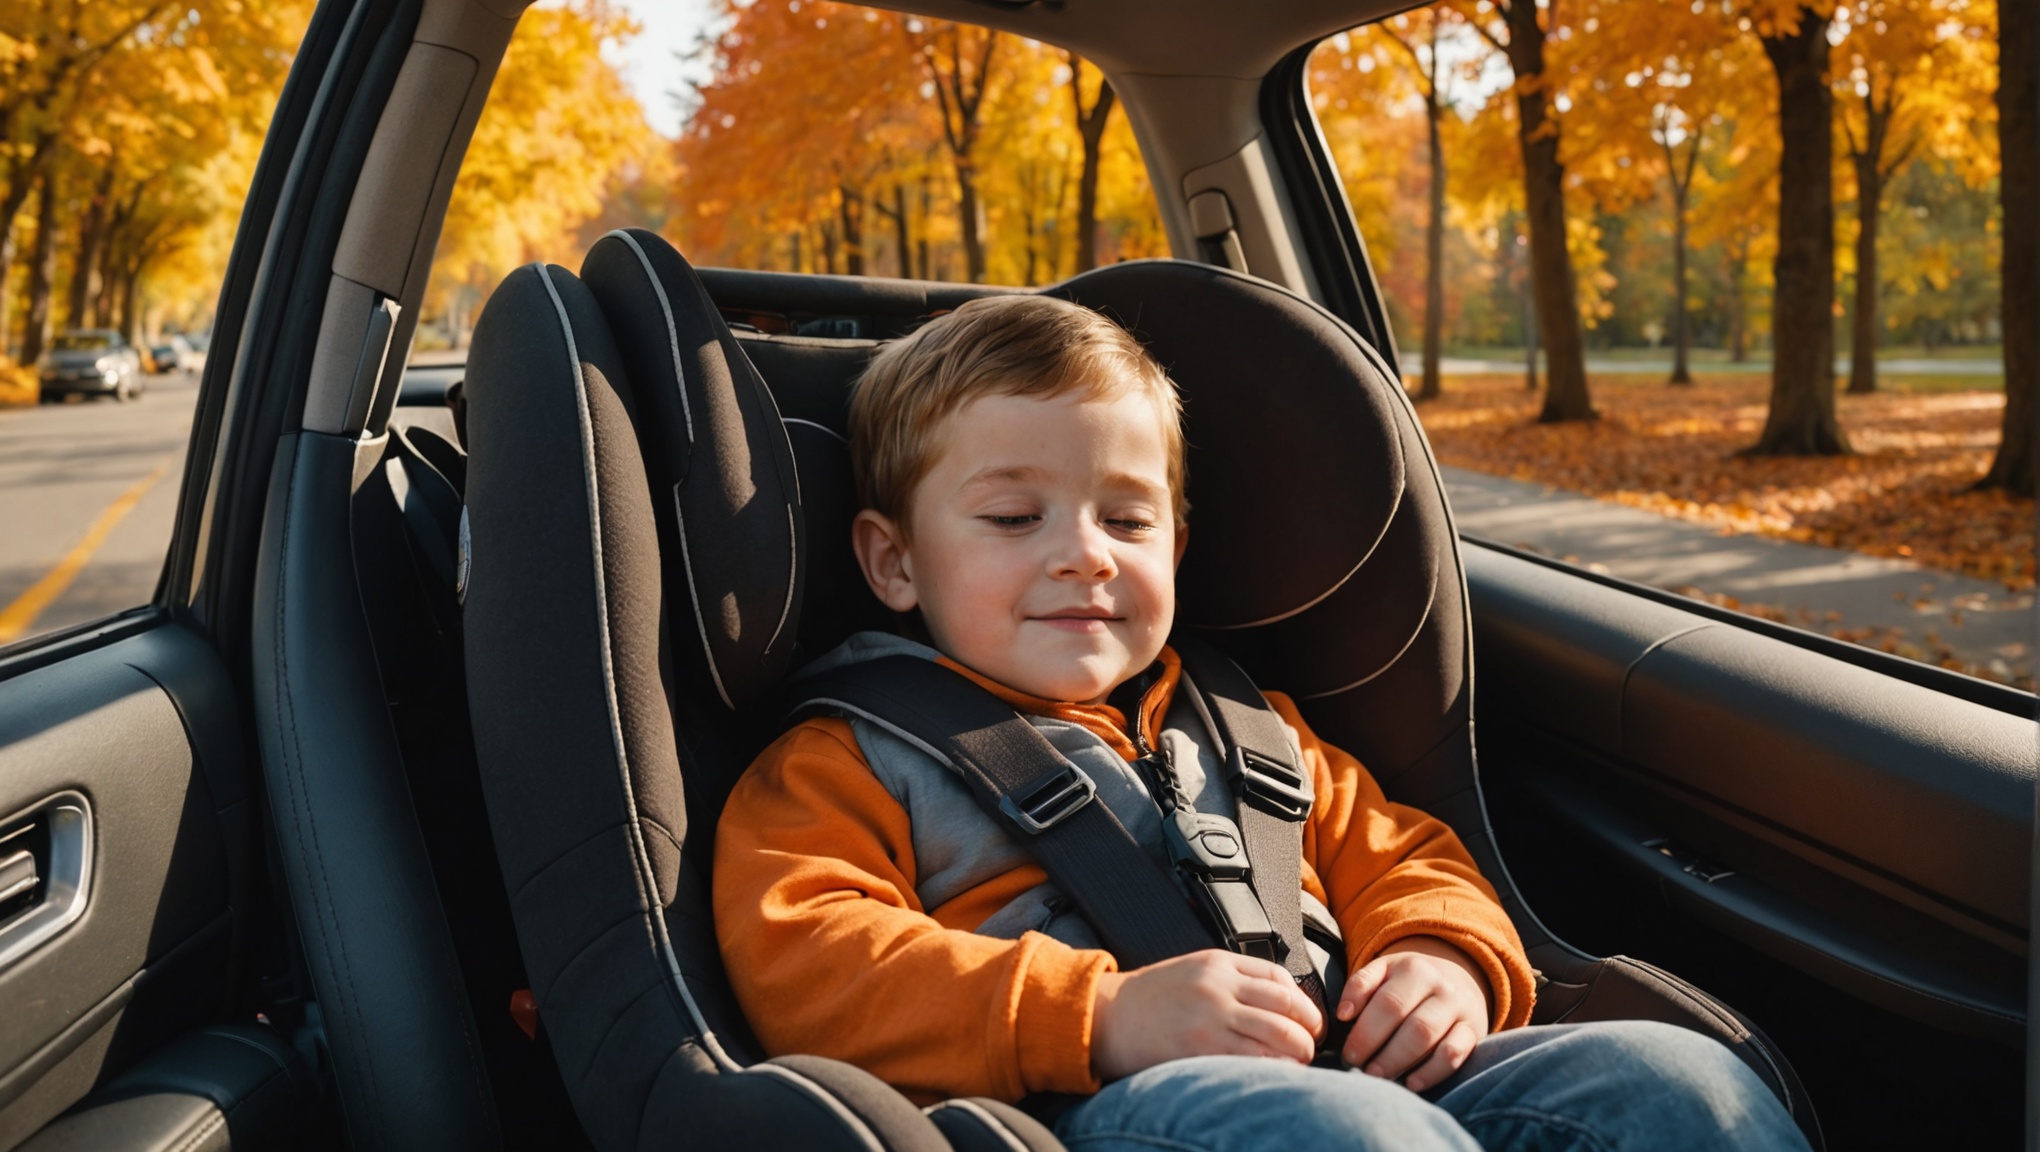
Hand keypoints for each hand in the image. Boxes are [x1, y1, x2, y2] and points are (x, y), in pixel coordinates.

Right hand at [1091, 949, 1323, 1081]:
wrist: (1108, 1016)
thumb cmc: (1150, 998)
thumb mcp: (1193, 969)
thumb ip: (1233, 978)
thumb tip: (1278, 999)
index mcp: (1218, 963)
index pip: (1279, 977)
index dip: (1303, 1002)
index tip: (1308, 1020)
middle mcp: (1218, 987)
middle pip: (1287, 1007)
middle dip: (1309, 1031)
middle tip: (1310, 1046)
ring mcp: (1211, 1019)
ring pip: (1278, 1034)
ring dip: (1298, 1053)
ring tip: (1298, 1064)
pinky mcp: (1201, 1049)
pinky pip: (1253, 1060)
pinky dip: (1273, 1069)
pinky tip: (1276, 1075)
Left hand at [1337, 936, 1491, 1091]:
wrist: (1457, 978)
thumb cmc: (1407, 982)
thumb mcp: (1383, 970)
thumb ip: (1360, 985)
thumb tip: (1343, 1013)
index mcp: (1414, 968)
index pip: (1388, 1003)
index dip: (1366, 1032)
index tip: (1348, 1054)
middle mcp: (1441, 987)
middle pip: (1412, 1025)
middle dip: (1382, 1052)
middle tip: (1360, 1068)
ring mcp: (1460, 1010)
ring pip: (1432, 1039)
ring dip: (1401, 1062)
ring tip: (1378, 1077)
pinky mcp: (1473, 1033)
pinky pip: (1455, 1055)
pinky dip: (1433, 1072)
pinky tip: (1411, 1083)